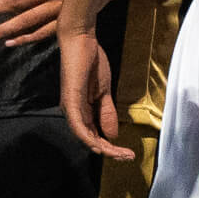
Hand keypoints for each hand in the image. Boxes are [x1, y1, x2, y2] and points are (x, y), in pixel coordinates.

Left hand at [60, 29, 128, 159]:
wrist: (81, 40)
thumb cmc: (91, 62)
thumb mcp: (104, 92)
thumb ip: (107, 112)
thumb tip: (112, 135)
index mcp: (81, 110)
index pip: (94, 135)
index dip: (110, 147)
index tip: (128, 153)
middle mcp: (73, 112)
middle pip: (90, 139)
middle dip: (109, 151)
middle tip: (128, 157)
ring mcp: (70, 107)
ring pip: (84, 136)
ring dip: (102, 148)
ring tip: (120, 154)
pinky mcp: (70, 100)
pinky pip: (77, 125)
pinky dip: (88, 137)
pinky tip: (100, 146)